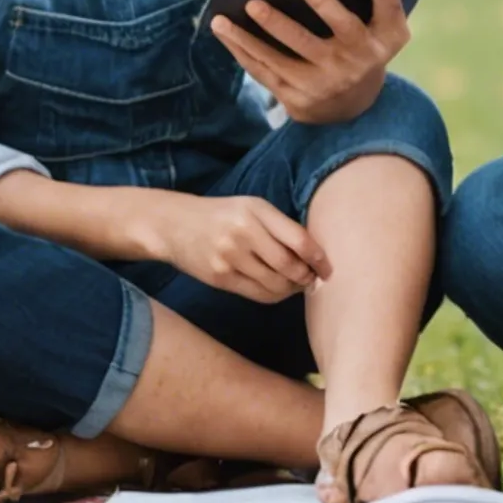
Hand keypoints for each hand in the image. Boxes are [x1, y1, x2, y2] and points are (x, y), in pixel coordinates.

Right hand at [135, 193, 331, 303]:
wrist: (174, 225)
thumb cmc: (221, 215)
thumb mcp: (251, 207)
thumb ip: (280, 227)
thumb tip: (315, 256)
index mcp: (256, 210)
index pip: (299, 240)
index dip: (319, 259)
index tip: (328, 269)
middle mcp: (243, 233)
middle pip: (289, 266)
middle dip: (306, 277)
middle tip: (312, 280)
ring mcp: (229, 257)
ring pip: (275, 284)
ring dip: (291, 289)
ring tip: (294, 284)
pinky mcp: (220, 278)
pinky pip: (257, 294)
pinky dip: (274, 295)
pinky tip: (277, 289)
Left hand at [207, 0, 410, 126]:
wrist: (358, 106)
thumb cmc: (371, 50)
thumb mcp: (391, 28)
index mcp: (369, 47)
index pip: (351, 24)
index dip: (330, 6)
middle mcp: (343, 69)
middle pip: (307, 44)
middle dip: (278, 25)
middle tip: (253, 4)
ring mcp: (317, 86)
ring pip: (276, 60)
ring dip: (246, 39)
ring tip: (223, 19)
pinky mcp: (295, 99)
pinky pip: (263, 73)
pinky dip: (242, 52)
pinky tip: (225, 33)